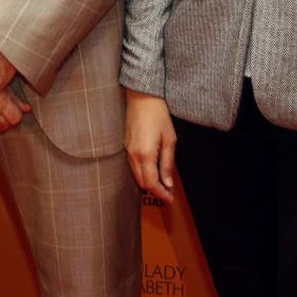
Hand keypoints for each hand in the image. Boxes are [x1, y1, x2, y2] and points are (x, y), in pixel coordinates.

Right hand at [124, 90, 175, 204]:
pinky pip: (133, 166)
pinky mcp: (126, 146)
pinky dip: (143, 172)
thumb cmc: (158, 115)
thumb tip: (168, 183)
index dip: (161, 194)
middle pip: (142, 182)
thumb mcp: (169, 139)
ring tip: (163, 182)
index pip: (151, 183)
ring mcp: (128, 150)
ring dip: (149, 182)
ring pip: (137, 175)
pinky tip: (154, 170)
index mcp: (145, 154)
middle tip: (169, 192)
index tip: (170, 199)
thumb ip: (167, 163)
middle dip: (155, 190)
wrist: (142, 98)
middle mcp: (133, 155)